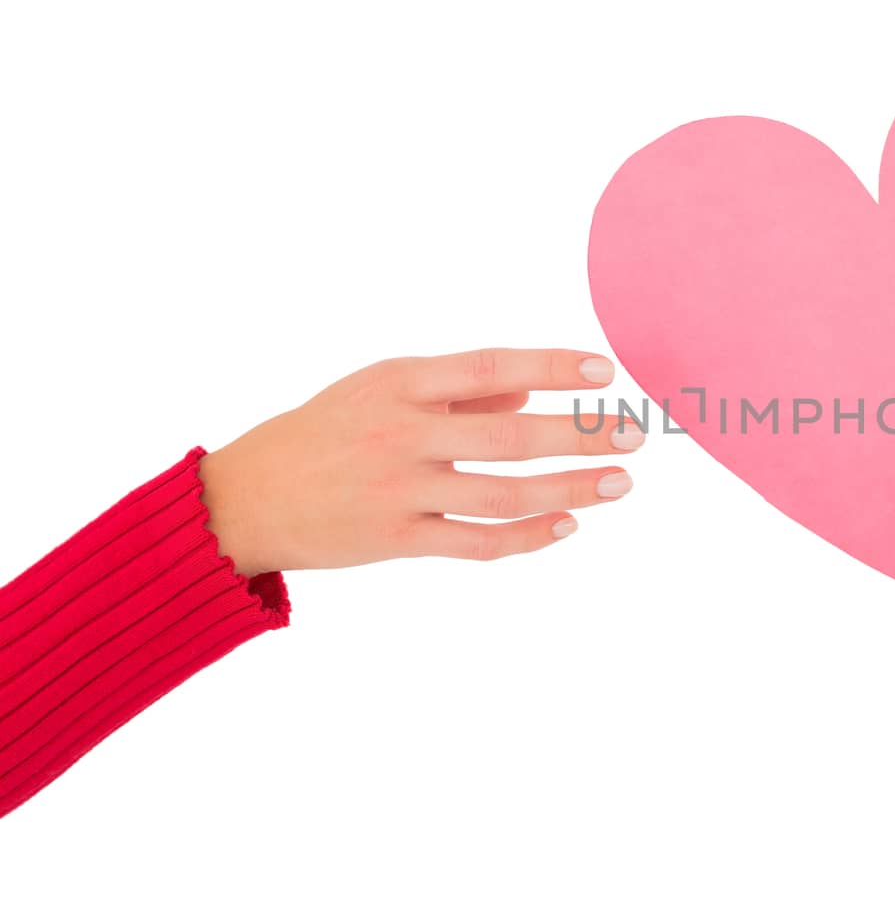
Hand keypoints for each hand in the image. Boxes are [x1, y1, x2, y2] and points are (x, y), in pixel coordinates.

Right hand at [198, 348, 641, 576]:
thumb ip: (457, 391)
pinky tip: (567, 526)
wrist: (244, 499)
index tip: (606, 369)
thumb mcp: (379, 390)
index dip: (552, 367)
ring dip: (569, 489)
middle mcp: (400, 433)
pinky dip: (526, 537)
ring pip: (502, 494)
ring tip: (620, 483)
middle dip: (580, 434)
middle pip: (509, 435)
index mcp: (399, 382)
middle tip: (634, 433)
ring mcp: (398, 491)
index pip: (490, 366)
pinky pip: (475, 542)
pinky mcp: (394, 541)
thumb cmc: (323, 433)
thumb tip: (530, 390)